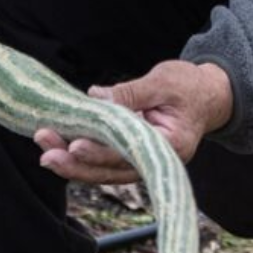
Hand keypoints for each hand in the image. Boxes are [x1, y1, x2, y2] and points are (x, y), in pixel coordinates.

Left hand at [32, 60, 235, 184]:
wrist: (209, 96)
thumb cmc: (190, 86)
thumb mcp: (164, 81)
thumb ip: (131, 92)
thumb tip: (95, 97)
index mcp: (172, 146)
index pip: (130, 154)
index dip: (101, 152)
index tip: (74, 145)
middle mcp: (157, 161)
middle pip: (112, 170)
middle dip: (76, 164)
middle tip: (46, 153)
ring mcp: (144, 161)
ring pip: (104, 170)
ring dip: (72, 162)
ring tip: (44, 148)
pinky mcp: (132, 154)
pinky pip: (105, 160)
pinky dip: (82, 155)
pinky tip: (57, 146)